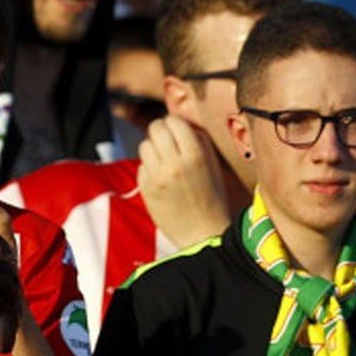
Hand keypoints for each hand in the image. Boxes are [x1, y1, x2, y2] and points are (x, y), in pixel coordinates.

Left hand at [137, 116, 232, 249]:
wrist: (203, 234)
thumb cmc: (212, 199)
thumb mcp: (214, 166)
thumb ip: (199, 141)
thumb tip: (180, 123)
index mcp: (195, 155)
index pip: (174, 121)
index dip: (174, 124)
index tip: (177, 131)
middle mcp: (174, 164)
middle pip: (155, 128)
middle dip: (160, 132)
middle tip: (167, 141)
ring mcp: (158, 177)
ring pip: (145, 145)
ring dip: (153, 150)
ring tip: (164, 162)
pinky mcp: (147, 190)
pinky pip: (141, 167)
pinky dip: (149, 169)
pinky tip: (161, 180)